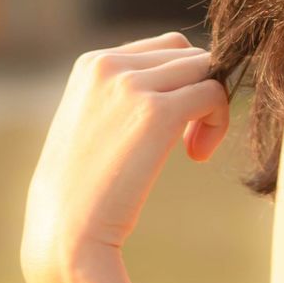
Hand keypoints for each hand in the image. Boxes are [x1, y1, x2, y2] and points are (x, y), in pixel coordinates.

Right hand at [21, 31, 230, 277]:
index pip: (166, 48)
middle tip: (188, 140)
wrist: (63, 234)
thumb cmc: (84, 187)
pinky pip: (215, 93)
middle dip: (199, 92)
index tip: (172, 125)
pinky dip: (219, 121)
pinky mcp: (157, 112)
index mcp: (92, 63)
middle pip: (190, 55)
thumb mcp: (98, 120)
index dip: (182, 82)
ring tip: (194, 148)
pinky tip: (198, 155)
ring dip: (212, 106)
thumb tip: (194, 67)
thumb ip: (131, 90)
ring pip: (207, 69)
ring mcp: (132, 85)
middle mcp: (109, 64)